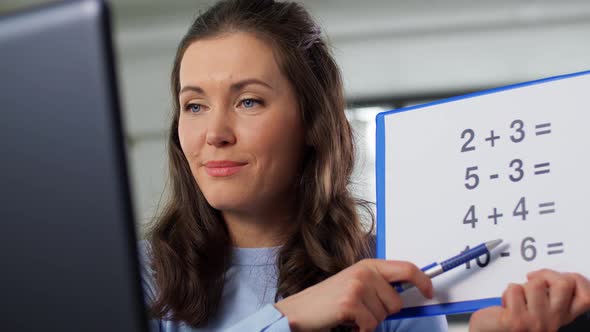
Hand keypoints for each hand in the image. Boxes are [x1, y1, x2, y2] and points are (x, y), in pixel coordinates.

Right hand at [274, 259, 432, 331]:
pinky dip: (360, 329)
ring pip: (383, 316)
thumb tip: (406, 294)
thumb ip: (378, 285)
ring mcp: (357, 286)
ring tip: (350, 314)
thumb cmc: (328, 300)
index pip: (406, 268)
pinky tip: (346, 321)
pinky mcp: (350, 303)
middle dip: (382, 312)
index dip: (422, 280)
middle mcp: (364, 272)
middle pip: (396, 302)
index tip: (429, 292)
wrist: (300, 310)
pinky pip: (370, 325)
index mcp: (368, 265)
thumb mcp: (355, 285)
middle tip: (361, 309)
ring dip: (369, 321)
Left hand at [469, 269, 589, 331]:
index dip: (578, 281)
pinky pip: (515, 289)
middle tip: (533, 280)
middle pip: (564, 284)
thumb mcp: (538, 306)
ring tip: (517, 300)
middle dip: (546, 274)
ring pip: (536, 284)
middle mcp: (552, 321)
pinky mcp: (516, 321)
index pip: (586, 298)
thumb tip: (554, 274)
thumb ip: (550, 294)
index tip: (563, 277)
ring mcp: (535, 322)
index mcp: (560, 317)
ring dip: (521, 286)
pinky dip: (506, 293)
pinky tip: (506, 306)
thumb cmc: (512, 317)